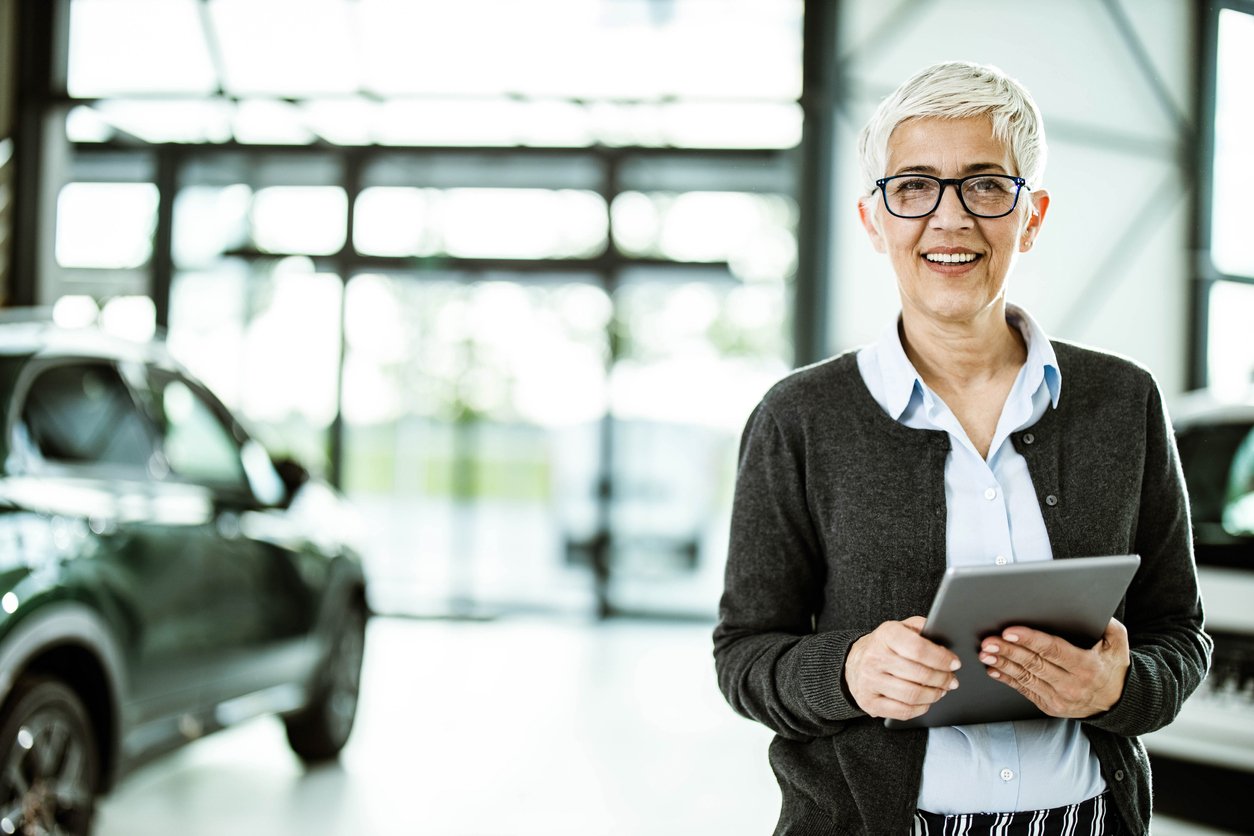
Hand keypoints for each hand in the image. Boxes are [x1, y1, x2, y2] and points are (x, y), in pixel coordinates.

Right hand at [844, 616, 961, 720]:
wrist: (853, 663)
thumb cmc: (884, 646)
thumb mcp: (899, 627)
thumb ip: (920, 627)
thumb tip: (943, 634)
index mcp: (885, 635)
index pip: (918, 648)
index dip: (941, 658)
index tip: (954, 663)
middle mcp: (875, 657)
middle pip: (919, 674)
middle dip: (943, 679)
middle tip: (952, 680)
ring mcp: (870, 681)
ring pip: (912, 695)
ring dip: (934, 695)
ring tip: (941, 690)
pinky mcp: (869, 702)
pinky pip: (903, 711)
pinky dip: (921, 709)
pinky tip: (926, 702)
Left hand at [979, 618, 1129, 717]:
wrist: (1117, 702)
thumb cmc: (1113, 667)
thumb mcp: (1118, 644)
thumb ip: (1109, 625)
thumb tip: (1095, 607)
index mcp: (1087, 667)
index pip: (1053, 650)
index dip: (1030, 640)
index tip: (1010, 631)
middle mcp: (1072, 685)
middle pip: (1034, 664)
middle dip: (1009, 650)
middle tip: (989, 640)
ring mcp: (1059, 698)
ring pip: (1025, 677)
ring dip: (1003, 664)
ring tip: (986, 652)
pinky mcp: (1049, 706)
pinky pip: (1024, 690)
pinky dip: (1007, 679)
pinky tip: (993, 668)